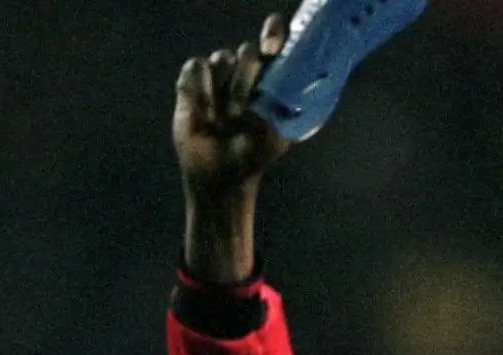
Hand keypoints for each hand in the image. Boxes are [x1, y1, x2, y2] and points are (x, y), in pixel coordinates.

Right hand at [173, 13, 292, 191]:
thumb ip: (291, 109)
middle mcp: (243, 74)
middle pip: (246, 51)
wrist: (221, 173)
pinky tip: (205, 112)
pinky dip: (200, 88)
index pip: (274, 45)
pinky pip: (195, 66)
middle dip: (245, 78)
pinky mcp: (192, 84)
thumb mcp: (279, 134)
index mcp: (269, 81)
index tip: (273, 41)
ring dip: (222, 89)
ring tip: (222, 119)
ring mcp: (217, 78)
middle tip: (241, 110)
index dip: (274, 33)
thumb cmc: (254, 155)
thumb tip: (311, 87)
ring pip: (220, 57)